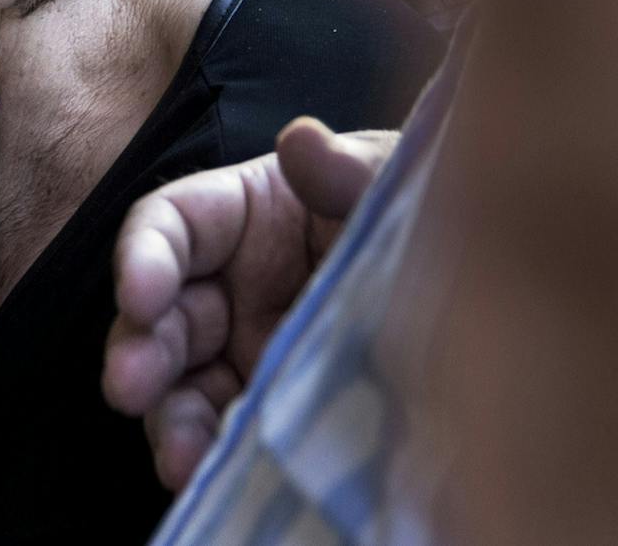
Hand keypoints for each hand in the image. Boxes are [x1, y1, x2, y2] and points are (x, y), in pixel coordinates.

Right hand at [102, 119, 396, 488]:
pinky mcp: (275, 408)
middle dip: (139, 352)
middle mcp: (232, 286)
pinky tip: (217, 477)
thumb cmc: (421, 211)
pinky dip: (216, 457)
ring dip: (170, 420)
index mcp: (244, 214)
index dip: (143, 257)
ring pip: (183, 387)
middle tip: (128, 388)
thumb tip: (301, 140)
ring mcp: (249, 353)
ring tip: (178, 459)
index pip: (169, 225)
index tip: (140, 296)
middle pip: (160, 316)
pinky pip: (229, 434)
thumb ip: (351, 168)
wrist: (489, 293)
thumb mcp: (394, 180)